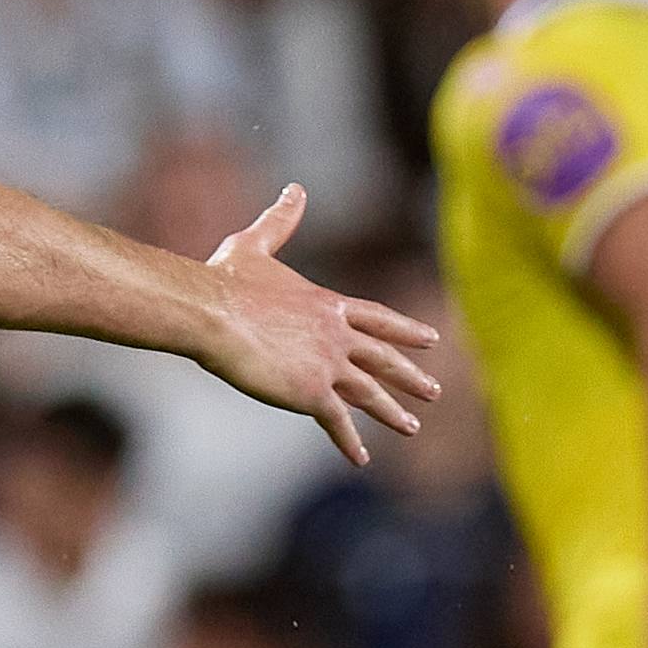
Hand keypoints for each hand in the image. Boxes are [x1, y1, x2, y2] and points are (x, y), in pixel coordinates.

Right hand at [198, 185, 440, 464]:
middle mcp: (337, 335)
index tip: (430, 340)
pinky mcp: (312, 393)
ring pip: (371, 393)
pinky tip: (361, 458)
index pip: (377, 319)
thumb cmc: (226, 280)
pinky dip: (350, 442)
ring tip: (412, 426)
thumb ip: (281, 221)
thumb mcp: (254, 244)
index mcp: (328, 303)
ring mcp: (329, 366)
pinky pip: (338, 423)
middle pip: (384, 359)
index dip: (404, 331)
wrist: (212, 313)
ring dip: (392, 412)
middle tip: (434, 390)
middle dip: (411, 376)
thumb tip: (295, 189)